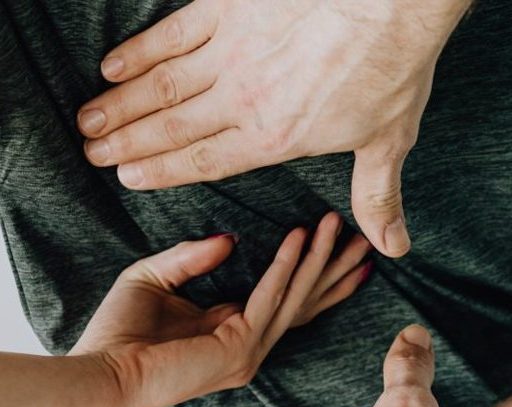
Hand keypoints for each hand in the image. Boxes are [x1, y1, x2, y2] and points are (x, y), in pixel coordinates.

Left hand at [72, 212, 371, 406]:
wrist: (100, 373)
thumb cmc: (119, 332)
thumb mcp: (155, 278)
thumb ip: (191, 257)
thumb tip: (230, 239)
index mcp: (233, 330)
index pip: (286, 299)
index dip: (313, 272)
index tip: (335, 243)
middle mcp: (249, 343)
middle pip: (304, 301)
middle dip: (334, 268)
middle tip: (364, 238)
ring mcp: (248, 351)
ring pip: (295, 297)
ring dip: (319, 260)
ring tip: (338, 225)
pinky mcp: (239, 348)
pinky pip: (269, 298)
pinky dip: (285, 266)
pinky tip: (300, 237)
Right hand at [78, 0, 471, 256]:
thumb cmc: (390, 69)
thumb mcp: (388, 142)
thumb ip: (376, 198)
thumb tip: (393, 247)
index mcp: (274, 138)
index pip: (205, 161)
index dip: (162, 171)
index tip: (128, 177)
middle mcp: (242, 101)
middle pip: (172, 127)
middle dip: (127, 142)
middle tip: (93, 153)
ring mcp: (231, 53)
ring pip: (162, 86)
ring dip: (121, 104)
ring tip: (89, 120)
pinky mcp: (228, 9)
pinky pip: (172, 34)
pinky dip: (140, 51)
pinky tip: (114, 65)